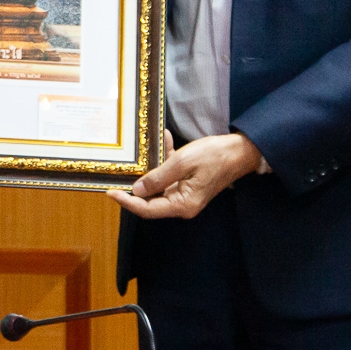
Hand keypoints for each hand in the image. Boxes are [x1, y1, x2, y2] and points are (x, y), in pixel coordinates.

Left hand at [107, 129, 260, 219]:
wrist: (240, 151)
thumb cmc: (215, 156)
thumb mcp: (182, 162)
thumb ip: (158, 177)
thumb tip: (136, 190)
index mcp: (182, 204)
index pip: (147, 209)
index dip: (127, 202)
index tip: (110, 192)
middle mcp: (183, 204)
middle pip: (151, 200)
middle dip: (135, 185)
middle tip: (119, 172)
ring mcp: (186, 195)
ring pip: (159, 185)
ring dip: (152, 167)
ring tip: (144, 150)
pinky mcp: (188, 185)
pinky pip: (170, 175)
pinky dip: (165, 159)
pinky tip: (165, 139)